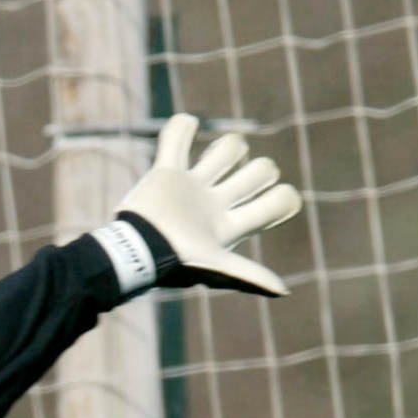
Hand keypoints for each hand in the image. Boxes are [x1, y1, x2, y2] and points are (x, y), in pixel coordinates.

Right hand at [119, 113, 301, 295]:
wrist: (134, 250)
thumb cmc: (175, 262)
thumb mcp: (215, 268)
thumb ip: (248, 276)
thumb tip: (283, 291)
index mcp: (232, 226)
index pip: (275, 203)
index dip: (283, 197)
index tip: (275, 196)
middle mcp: (216, 205)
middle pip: (257, 172)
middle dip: (259, 169)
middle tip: (240, 179)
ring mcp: (192, 188)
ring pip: (226, 150)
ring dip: (229, 146)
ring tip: (214, 159)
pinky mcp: (165, 174)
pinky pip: (175, 139)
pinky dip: (181, 128)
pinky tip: (187, 126)